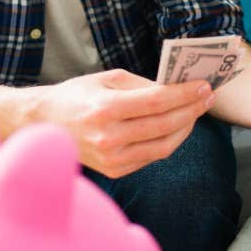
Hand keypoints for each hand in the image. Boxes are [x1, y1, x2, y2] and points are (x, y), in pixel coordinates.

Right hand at [29, 69, 213, 177]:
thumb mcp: (107, 79)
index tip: (204, 86)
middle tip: (208, 97)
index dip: (185, 94)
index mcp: (105, 109)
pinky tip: (177, 127)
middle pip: (165, 124)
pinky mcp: (115, 171)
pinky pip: (152, 156)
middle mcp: (108, 137)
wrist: (42, 126)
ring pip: (164, 145)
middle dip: (192, 109)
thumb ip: (142, 84)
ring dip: (186, 128)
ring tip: (196, 111)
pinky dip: (170, 141)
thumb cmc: (76, 96)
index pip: (157, 101)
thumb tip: (177, 88)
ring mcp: (112, 159)